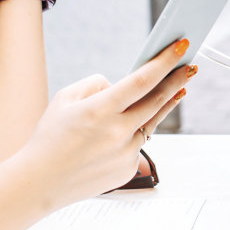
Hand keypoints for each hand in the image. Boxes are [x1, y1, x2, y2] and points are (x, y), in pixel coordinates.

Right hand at [18, 38, 194, 206]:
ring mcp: (125, 153)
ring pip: (152, 122)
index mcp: (100, 110)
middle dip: (177, 79)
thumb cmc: (49, 137)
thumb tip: (121, 84)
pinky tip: (129, 127)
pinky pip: (137, 144)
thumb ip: (97, 84)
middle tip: (191, 65)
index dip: (164, 61)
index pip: (142, 80)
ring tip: (180, 88)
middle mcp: (117, 132)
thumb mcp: (65, 99)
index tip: (181, 46)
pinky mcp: (127, 169)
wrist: (39, 183)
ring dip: (167, 103)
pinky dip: (135, 132)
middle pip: (157, 100)